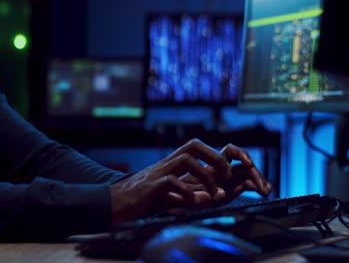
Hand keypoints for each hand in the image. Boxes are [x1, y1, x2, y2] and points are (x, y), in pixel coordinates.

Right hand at [109, 139, 271, 224]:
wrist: (118, 203)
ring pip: (185, 160)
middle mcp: (167, 164)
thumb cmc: (145, 199)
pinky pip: (171, 182)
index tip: (230, 171)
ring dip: (205, 176)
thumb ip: (192, 194)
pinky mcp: (151, 186)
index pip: (197, 148)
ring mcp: (159, 173)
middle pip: (193, 146)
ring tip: (214, 194)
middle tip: (226, 177)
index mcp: (173, 164)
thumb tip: (213, 196)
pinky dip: (187, 193)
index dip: (216, 155)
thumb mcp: (172, 195)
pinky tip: (193, 203)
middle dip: (215, 158)